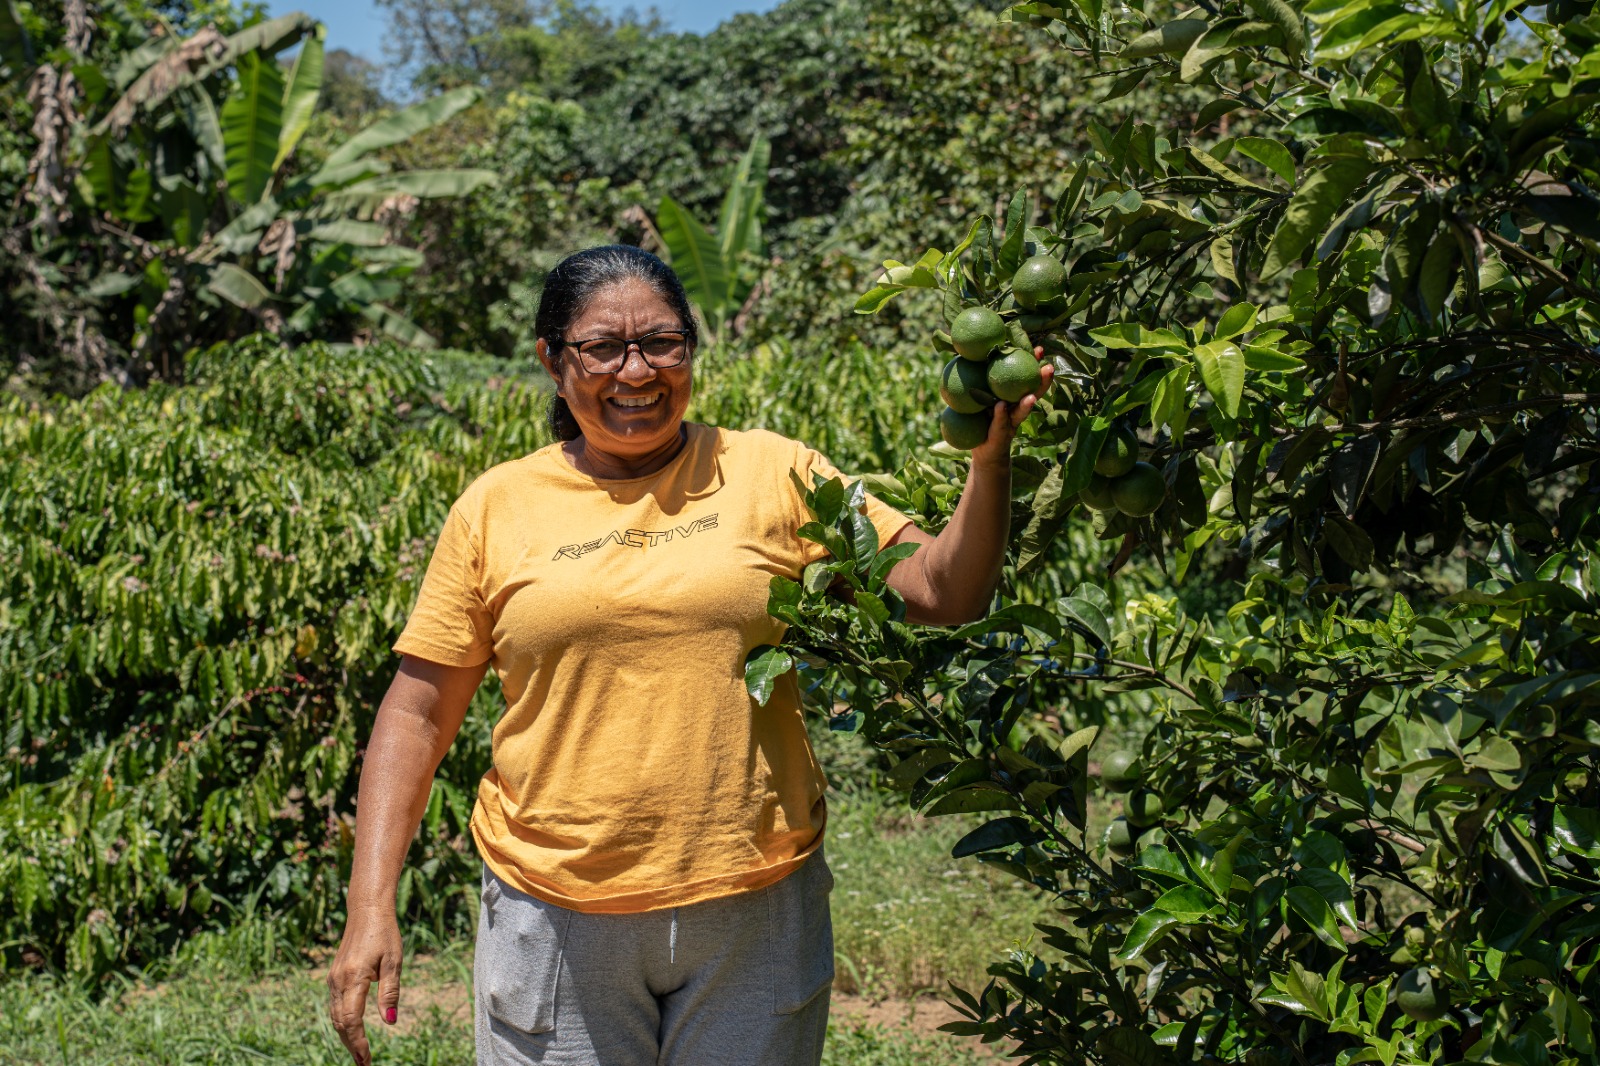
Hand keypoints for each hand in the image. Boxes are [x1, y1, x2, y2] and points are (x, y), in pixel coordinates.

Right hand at [327, 907, 402, 1065]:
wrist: (366, 911)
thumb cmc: (385, 934)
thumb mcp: (394, 961)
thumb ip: (390, 992)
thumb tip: (391, 1021)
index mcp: (353, 978)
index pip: (351, 1020)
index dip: (358, 1043)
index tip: (366, 1059)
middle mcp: (338, 981)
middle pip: (340, 1022)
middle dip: (351, 1045)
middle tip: (363, 1063)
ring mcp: (333, 979)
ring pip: (334, 1016)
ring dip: (345, 1036)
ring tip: (359, 1053)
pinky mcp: (334, 976)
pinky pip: (334, 1005)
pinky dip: (342, 1022)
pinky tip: (351, 1030)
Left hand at [970, 346, 1053, 468]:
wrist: (984, 450)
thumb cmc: (982, 419)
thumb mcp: (978, 397)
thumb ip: (976, 379)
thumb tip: (964, 352)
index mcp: (1012, 396)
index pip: (1025, 377)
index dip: (1033, 363)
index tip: (1039, 349)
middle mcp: (1016, 407)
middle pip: (1032, 392)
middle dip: (1042, 381)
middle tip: (1048, 368)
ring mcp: (1011, 422)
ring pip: (1022, 411)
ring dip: (1027, 403)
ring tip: (1031, 396)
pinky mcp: (1002, 434)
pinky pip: (1001, 424)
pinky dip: (1001, 415)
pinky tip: (1001, 406)